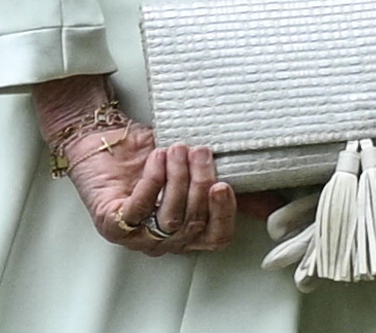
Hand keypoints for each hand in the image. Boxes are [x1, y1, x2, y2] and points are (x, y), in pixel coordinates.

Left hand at [32, 76, 236, 255]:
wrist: (100, 135)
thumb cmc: (145, 153)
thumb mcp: (192, 168)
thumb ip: (227, 186)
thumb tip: (274, 203)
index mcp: (186, 230)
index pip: (216, 238)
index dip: (224, 215)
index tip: (225, 185)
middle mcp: (164, 239)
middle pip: (194, 224)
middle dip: (200, 186)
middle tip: (200, 153)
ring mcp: (137, 235)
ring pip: (170, 218)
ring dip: (177, 180)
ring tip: (177, 150)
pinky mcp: (113, 223)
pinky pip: (140, 209)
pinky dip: (152, 181)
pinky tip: (156, 159)